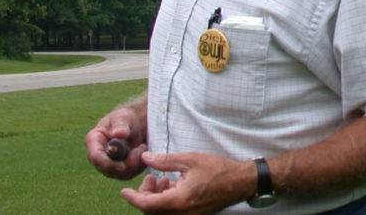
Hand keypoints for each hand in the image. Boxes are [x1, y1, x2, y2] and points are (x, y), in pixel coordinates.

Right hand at [85, 101, 147, 179]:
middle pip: (107, 169)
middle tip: (141, 148)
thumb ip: (121, 125)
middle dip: (126, 163)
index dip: (106, 163)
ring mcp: (108, 164)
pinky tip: (143, 151)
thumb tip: (118, 134)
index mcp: (93, 140)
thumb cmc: (125, 119)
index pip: (94, 156)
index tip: (122, 165)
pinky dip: (139, 165)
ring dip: (135, 162)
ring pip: (120, 174)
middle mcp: (98, 156)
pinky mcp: (120, 170)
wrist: (135, 125)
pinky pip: (130, 174)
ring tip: (142, 146)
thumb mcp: (124, 118)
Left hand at [121, 151, 254, 214]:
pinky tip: (173, 185)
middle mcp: (181, 213)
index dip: (133, 197)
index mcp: (178, 200)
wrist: (241, 182)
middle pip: (151, 211)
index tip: (125, 190)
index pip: (146, 204)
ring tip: (163, 179)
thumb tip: (146, 157)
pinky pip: (173, 213)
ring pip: (161, 213)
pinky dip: (166, 201)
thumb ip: (165, 161)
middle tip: (150, 177)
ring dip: (156, 198)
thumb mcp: (190, 160)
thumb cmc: (218, 169)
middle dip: (145, 195)